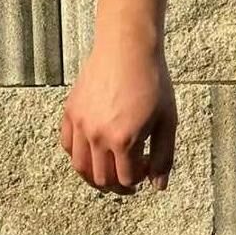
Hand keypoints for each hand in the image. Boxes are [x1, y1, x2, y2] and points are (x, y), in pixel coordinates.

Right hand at [60, 37, 176, 194]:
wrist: (127, 48)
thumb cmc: (153, 83)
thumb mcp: (168, 123)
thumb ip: (164, 157)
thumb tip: (158, 186)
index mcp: (124, 140)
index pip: (125, 179)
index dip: (137, 180)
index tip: (146, 169)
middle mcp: (98, 135)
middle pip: (101, 178)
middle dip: (118, 185)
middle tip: (130, 177)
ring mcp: (81, 123)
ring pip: (80, 166)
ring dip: (96, 176)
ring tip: (110, 171)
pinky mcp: (71, 111)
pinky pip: (68, 145)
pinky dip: (79, 155)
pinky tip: (94, 151)